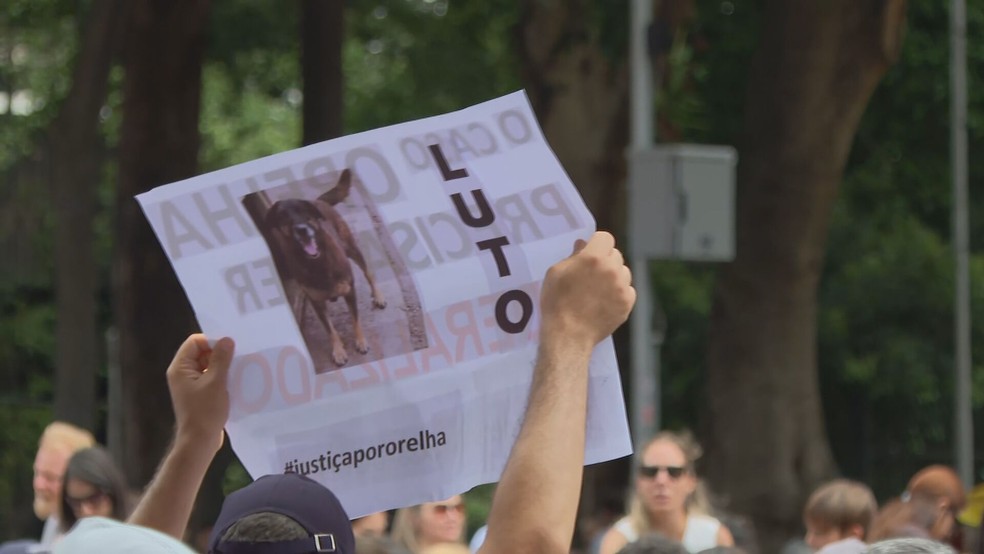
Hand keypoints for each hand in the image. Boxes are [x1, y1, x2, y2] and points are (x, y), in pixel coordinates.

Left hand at [165, 334, 234, 451]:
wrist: (199, 441)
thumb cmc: (205, 411)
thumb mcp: (215, 382)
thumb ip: (221, 359)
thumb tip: (227, 340)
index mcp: (180, 368)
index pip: (195, 342)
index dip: (212, 341)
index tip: (230, 346)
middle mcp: (182, 374)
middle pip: (202, 352)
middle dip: (220, 353)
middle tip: (239, 355)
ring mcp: (190, 385)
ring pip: (208, 366)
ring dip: (223, 366)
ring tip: (240, 367)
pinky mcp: (199, 394)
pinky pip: (211, 378)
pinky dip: (222, 377)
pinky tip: (237, 380)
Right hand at [540, 231, 634, 348]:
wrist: (568, 335)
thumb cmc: (556, 302)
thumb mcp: (555, 273)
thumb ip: (572, 256)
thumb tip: (583, 245)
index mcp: (593, 257)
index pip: (606, 238)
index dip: (597, 244)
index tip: (590, 253)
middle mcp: (612, 269)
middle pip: (615, 254)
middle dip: (605, 260)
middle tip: (592, 274)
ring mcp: (622, 287)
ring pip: (623, 272)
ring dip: (614, 276)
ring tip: (599, 289)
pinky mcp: (627, 303)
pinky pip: (628, 290)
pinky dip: (619, 293)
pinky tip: (605, 301)